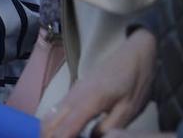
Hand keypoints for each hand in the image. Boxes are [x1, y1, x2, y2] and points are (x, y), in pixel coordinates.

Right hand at [41, 28, 156, 137]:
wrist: (133, 54)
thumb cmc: (135, 82)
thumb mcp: (129, 109)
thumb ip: (109, 127)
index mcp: (89, 101)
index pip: (66, 127)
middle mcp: (74, 95)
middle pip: (50, 121)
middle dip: (47, 136)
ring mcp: (72, 92)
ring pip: (50, 115)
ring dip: (48, 131)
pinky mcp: (74, 91)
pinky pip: (56, 110)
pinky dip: (53, 123)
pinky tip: (59, 132)